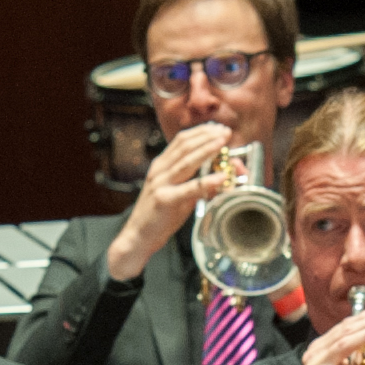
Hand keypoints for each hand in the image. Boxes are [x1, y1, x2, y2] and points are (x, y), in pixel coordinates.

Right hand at [109, 123, 239, 280]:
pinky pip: (189, 188)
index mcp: (161, 166)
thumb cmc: (160, 215)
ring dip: (207, 149)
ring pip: (186, 161)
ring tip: (223, 142)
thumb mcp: (179, 194)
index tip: (217, 128)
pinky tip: (220, 177)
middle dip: (207, 136)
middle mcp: (159, 171)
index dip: (201, 131)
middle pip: (185, 146)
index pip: (181, 140)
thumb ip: (198, 184)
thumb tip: (222, 177)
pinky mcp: (164, 200)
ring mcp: (160, 184)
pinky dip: (206, 181)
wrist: (138, 236)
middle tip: (225, 131)